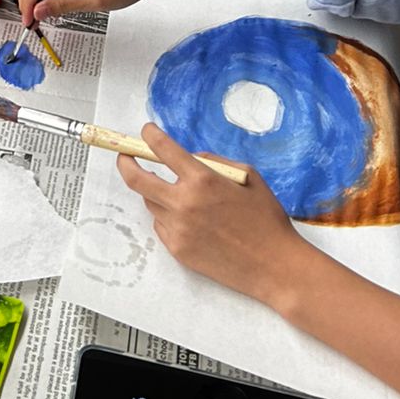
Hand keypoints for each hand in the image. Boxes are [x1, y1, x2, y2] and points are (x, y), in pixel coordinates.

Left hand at [117, 125, 305, 307]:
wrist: (274, 267)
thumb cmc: (266, 219)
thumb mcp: (249, 177)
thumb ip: (215, 162)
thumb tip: (190, 157)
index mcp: (203, 180)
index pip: (163, 149)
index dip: (150, 136)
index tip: (146, 131)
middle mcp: (184, 203)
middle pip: (137, 179)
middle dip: (126, 163)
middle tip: (125, 157)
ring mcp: (177, 229)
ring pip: (151, 204)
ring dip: (157, 194)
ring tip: (178, 196)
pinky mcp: (177, 250)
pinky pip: (162, 226)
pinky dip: (169, 218)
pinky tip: (191, 222)